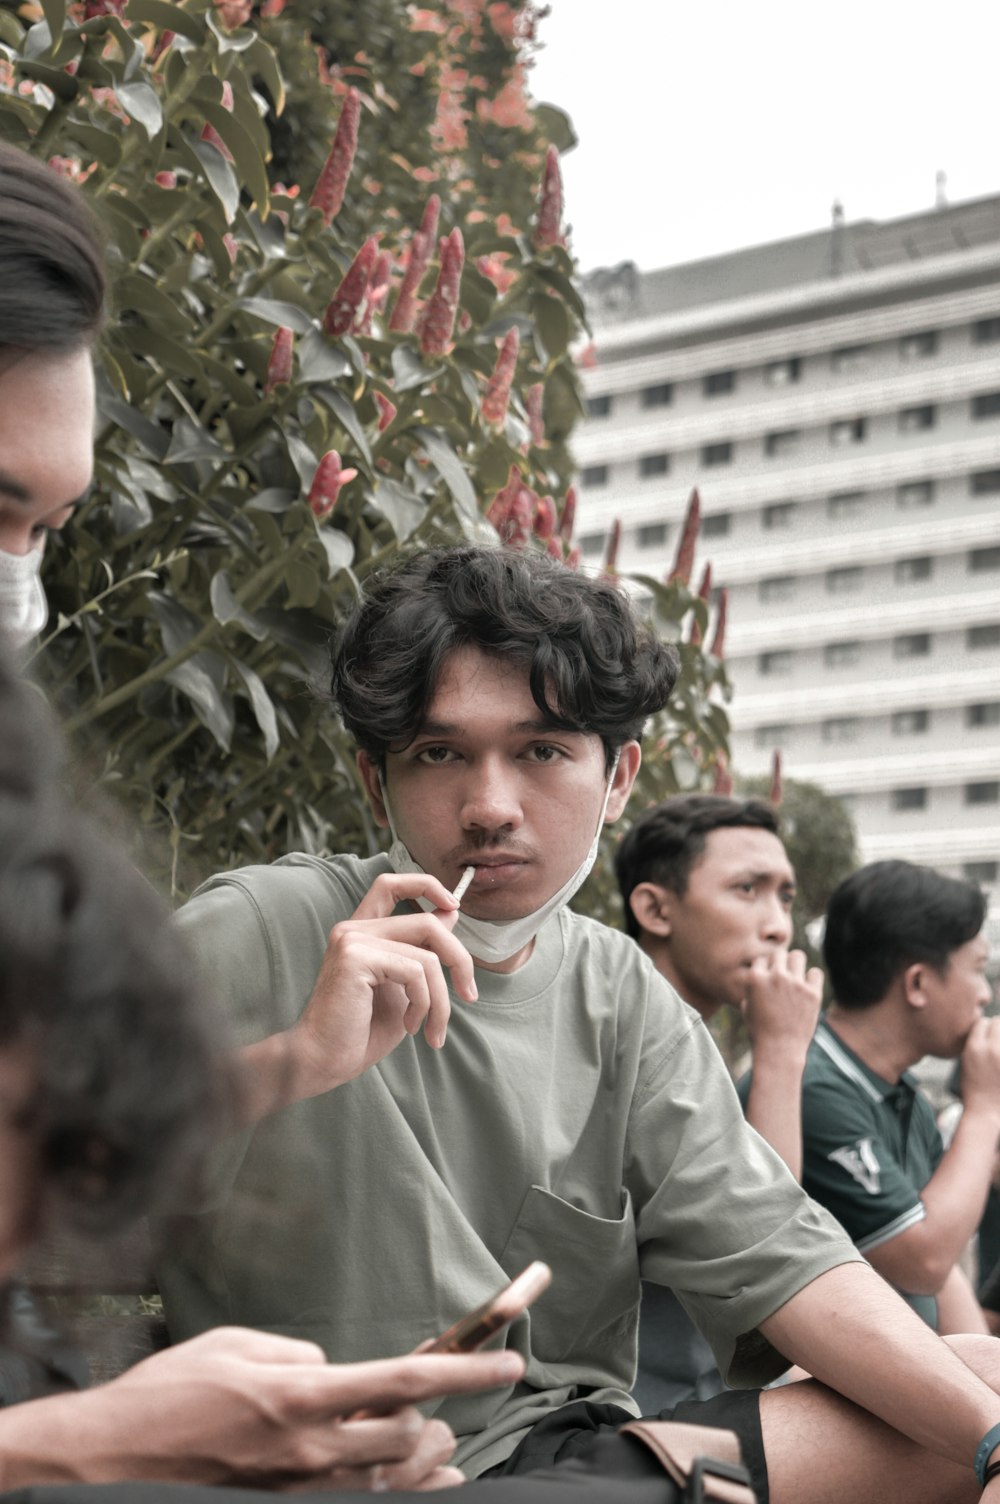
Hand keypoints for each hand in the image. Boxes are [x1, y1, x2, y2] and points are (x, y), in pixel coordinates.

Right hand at [10, 1327, 523, 1489]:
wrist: (110, 1458)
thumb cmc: (169, 1391)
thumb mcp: (235, 1345)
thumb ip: (295, 1353)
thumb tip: (332, 1367)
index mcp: (300, 1394)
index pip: (404, 1379)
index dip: (466, 1371)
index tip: (511, 1362)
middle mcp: (309, 1448)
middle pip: (409, 1437)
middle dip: (438, 1419)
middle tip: (442, 1403)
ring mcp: (299, 1489)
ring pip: (392, 1481)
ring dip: (422, 1459)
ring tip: (437, 1441)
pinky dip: (401, 1494)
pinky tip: (425, 1482)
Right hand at [292, 872, 478, 1094]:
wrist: (324, 1062)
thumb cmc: (361, 1031)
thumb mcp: (405, 987)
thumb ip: (422, 951)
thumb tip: (451, 913)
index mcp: (362, 933)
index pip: (391, 884)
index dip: (426, 885)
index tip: (454, 906)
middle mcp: (353, 930)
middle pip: (427, 923)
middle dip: (459, 959)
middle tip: (470, 994)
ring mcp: (352, 941)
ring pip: (427, 956)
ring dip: (441, 1000)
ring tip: (432, 1029)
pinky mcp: (355, 958)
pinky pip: (415, 973)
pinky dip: (424, 1004)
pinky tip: (411, 1026)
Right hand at [741, 949, 822, 1059]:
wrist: (779, 1051)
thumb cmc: (759, 1030)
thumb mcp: (746, 1006)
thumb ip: (752, 986)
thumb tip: (760, 971)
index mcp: (755, 978)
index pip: (762, 958)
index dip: (765, 968)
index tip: (768, 979)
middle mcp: (775, 977)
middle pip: (780, 953)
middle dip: (780, 963)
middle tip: (783, 976)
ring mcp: (795, 984)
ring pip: (798, 956)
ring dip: (796, 965)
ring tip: (795, 978)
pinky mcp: (813, 993)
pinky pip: (815, 972)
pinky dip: (812, 978)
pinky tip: (807, 988)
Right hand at [960, 1017, 999, 1123]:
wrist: (987, 1112)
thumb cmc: (975, 1090)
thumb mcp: (967, 1063)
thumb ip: (976, 1044)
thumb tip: (988, 1026)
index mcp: (974, 1047)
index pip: (982, 1022)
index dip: (985, 1028)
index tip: (988, 1037)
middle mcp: (991, 1048)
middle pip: (998, 1023)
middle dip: (998, 1030)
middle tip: (996, 1044)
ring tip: (997, 1055)